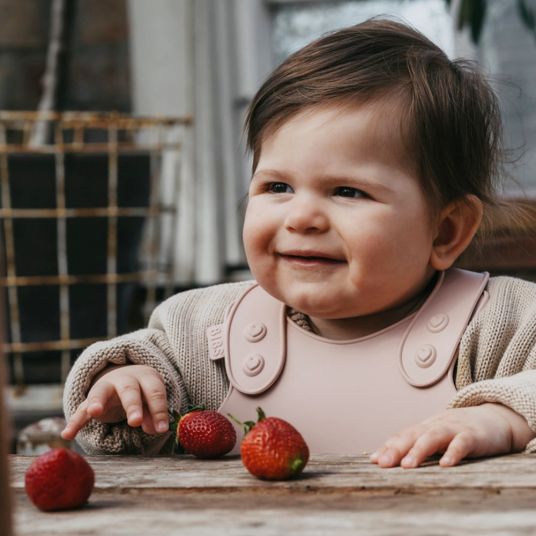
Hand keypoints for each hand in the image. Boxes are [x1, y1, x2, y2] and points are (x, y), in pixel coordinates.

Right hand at [61, 365, 168, 439]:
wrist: (123, 377)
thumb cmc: (143, 392)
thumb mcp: (151, 401)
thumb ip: (154, 414)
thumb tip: (157, 429)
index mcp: (145, 377)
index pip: (154, 391)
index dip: (159, 410)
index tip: (162, 429)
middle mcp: (125, 379)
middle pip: (129, 390)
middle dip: (133, 406)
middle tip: (135, 422)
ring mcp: (106, 387)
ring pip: (101, 392)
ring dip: (97, 401)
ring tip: (95, 412)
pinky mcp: (90, 400)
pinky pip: (81, 410)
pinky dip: (75, 422)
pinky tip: (67, 434)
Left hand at [370, 403, 531, 468]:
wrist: (494, 417)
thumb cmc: (460, 430)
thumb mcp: (438, 435)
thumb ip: (418, 444)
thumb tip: (392, 459)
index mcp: (426, 427)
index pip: (403, 435)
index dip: (388, 446)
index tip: (374, 460)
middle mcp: (436, 425)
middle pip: (413, 435)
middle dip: (396, 449)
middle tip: (383, 464)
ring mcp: (454, 429)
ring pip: (433, 437)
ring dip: (418, 451)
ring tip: (407, 466)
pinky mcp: (473, 436)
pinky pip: (462, 443)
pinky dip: (453, 453)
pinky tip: (445, 465)